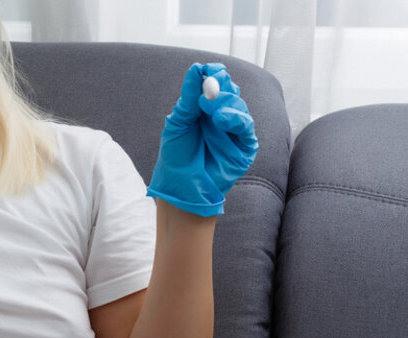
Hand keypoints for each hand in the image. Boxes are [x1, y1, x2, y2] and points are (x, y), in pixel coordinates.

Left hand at [146, 63, 258, 216]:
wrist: (180, 186)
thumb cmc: (176, 155)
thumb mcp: (178, 122)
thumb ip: (189, 97)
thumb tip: (196, 69)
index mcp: (205, 109)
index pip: (215, 85)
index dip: (213, 75)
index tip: (207, 68)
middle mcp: (222, 117)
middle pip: (230, 92)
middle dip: (221, 86)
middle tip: (210, 84)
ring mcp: (234, 132)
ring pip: (239, 107)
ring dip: (226, 103)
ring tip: (209, 106)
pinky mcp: (244, 147)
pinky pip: (246, 128)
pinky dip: (236, 119)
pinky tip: (222, 118)